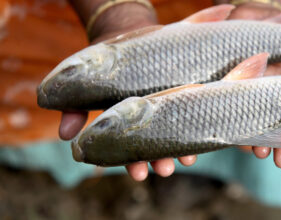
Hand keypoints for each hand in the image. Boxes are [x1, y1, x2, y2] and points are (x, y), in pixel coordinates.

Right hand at [63, 1, 196, 180]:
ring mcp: (164, 109)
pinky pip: (188, 113)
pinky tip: (200, 134)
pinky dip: (194, 126)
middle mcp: (147, 122)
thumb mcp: (88, 86)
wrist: (128, 37)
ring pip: (173, 135)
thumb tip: (64, 134)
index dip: (133, 164)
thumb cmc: (106, 68)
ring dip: (180, 150)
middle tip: (163, 169)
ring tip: (184, 160)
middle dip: (159, 162)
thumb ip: (75, 110)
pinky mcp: (178, 94)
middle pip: (154, 148)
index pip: (129, 150)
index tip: (138, 173)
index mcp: (126, 124)